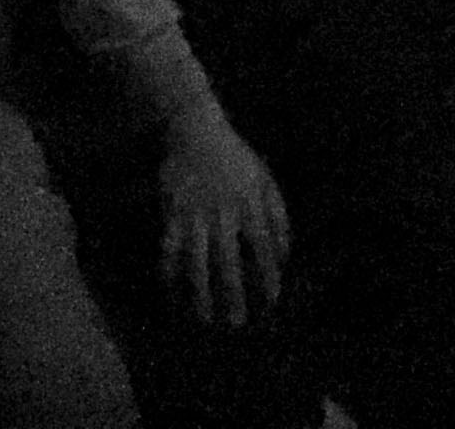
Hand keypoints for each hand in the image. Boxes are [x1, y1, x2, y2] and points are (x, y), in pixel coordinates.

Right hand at [157, 112, 290, 327]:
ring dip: (200, 293)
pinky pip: (169, 249)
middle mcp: (223, 213)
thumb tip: (285, 255)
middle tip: (236, 324)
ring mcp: (195, 214)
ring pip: (197, 260)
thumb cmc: (236, 158)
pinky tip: (171, 295)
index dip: (268, 274)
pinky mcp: (172, 213)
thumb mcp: (265, 179)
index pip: (263, 247)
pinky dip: (169, 273)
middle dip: (233, 294)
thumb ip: (278, 216)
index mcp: (250, 204)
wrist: (196, 130)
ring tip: (204, 319)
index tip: (271, 300)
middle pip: (228, 260)